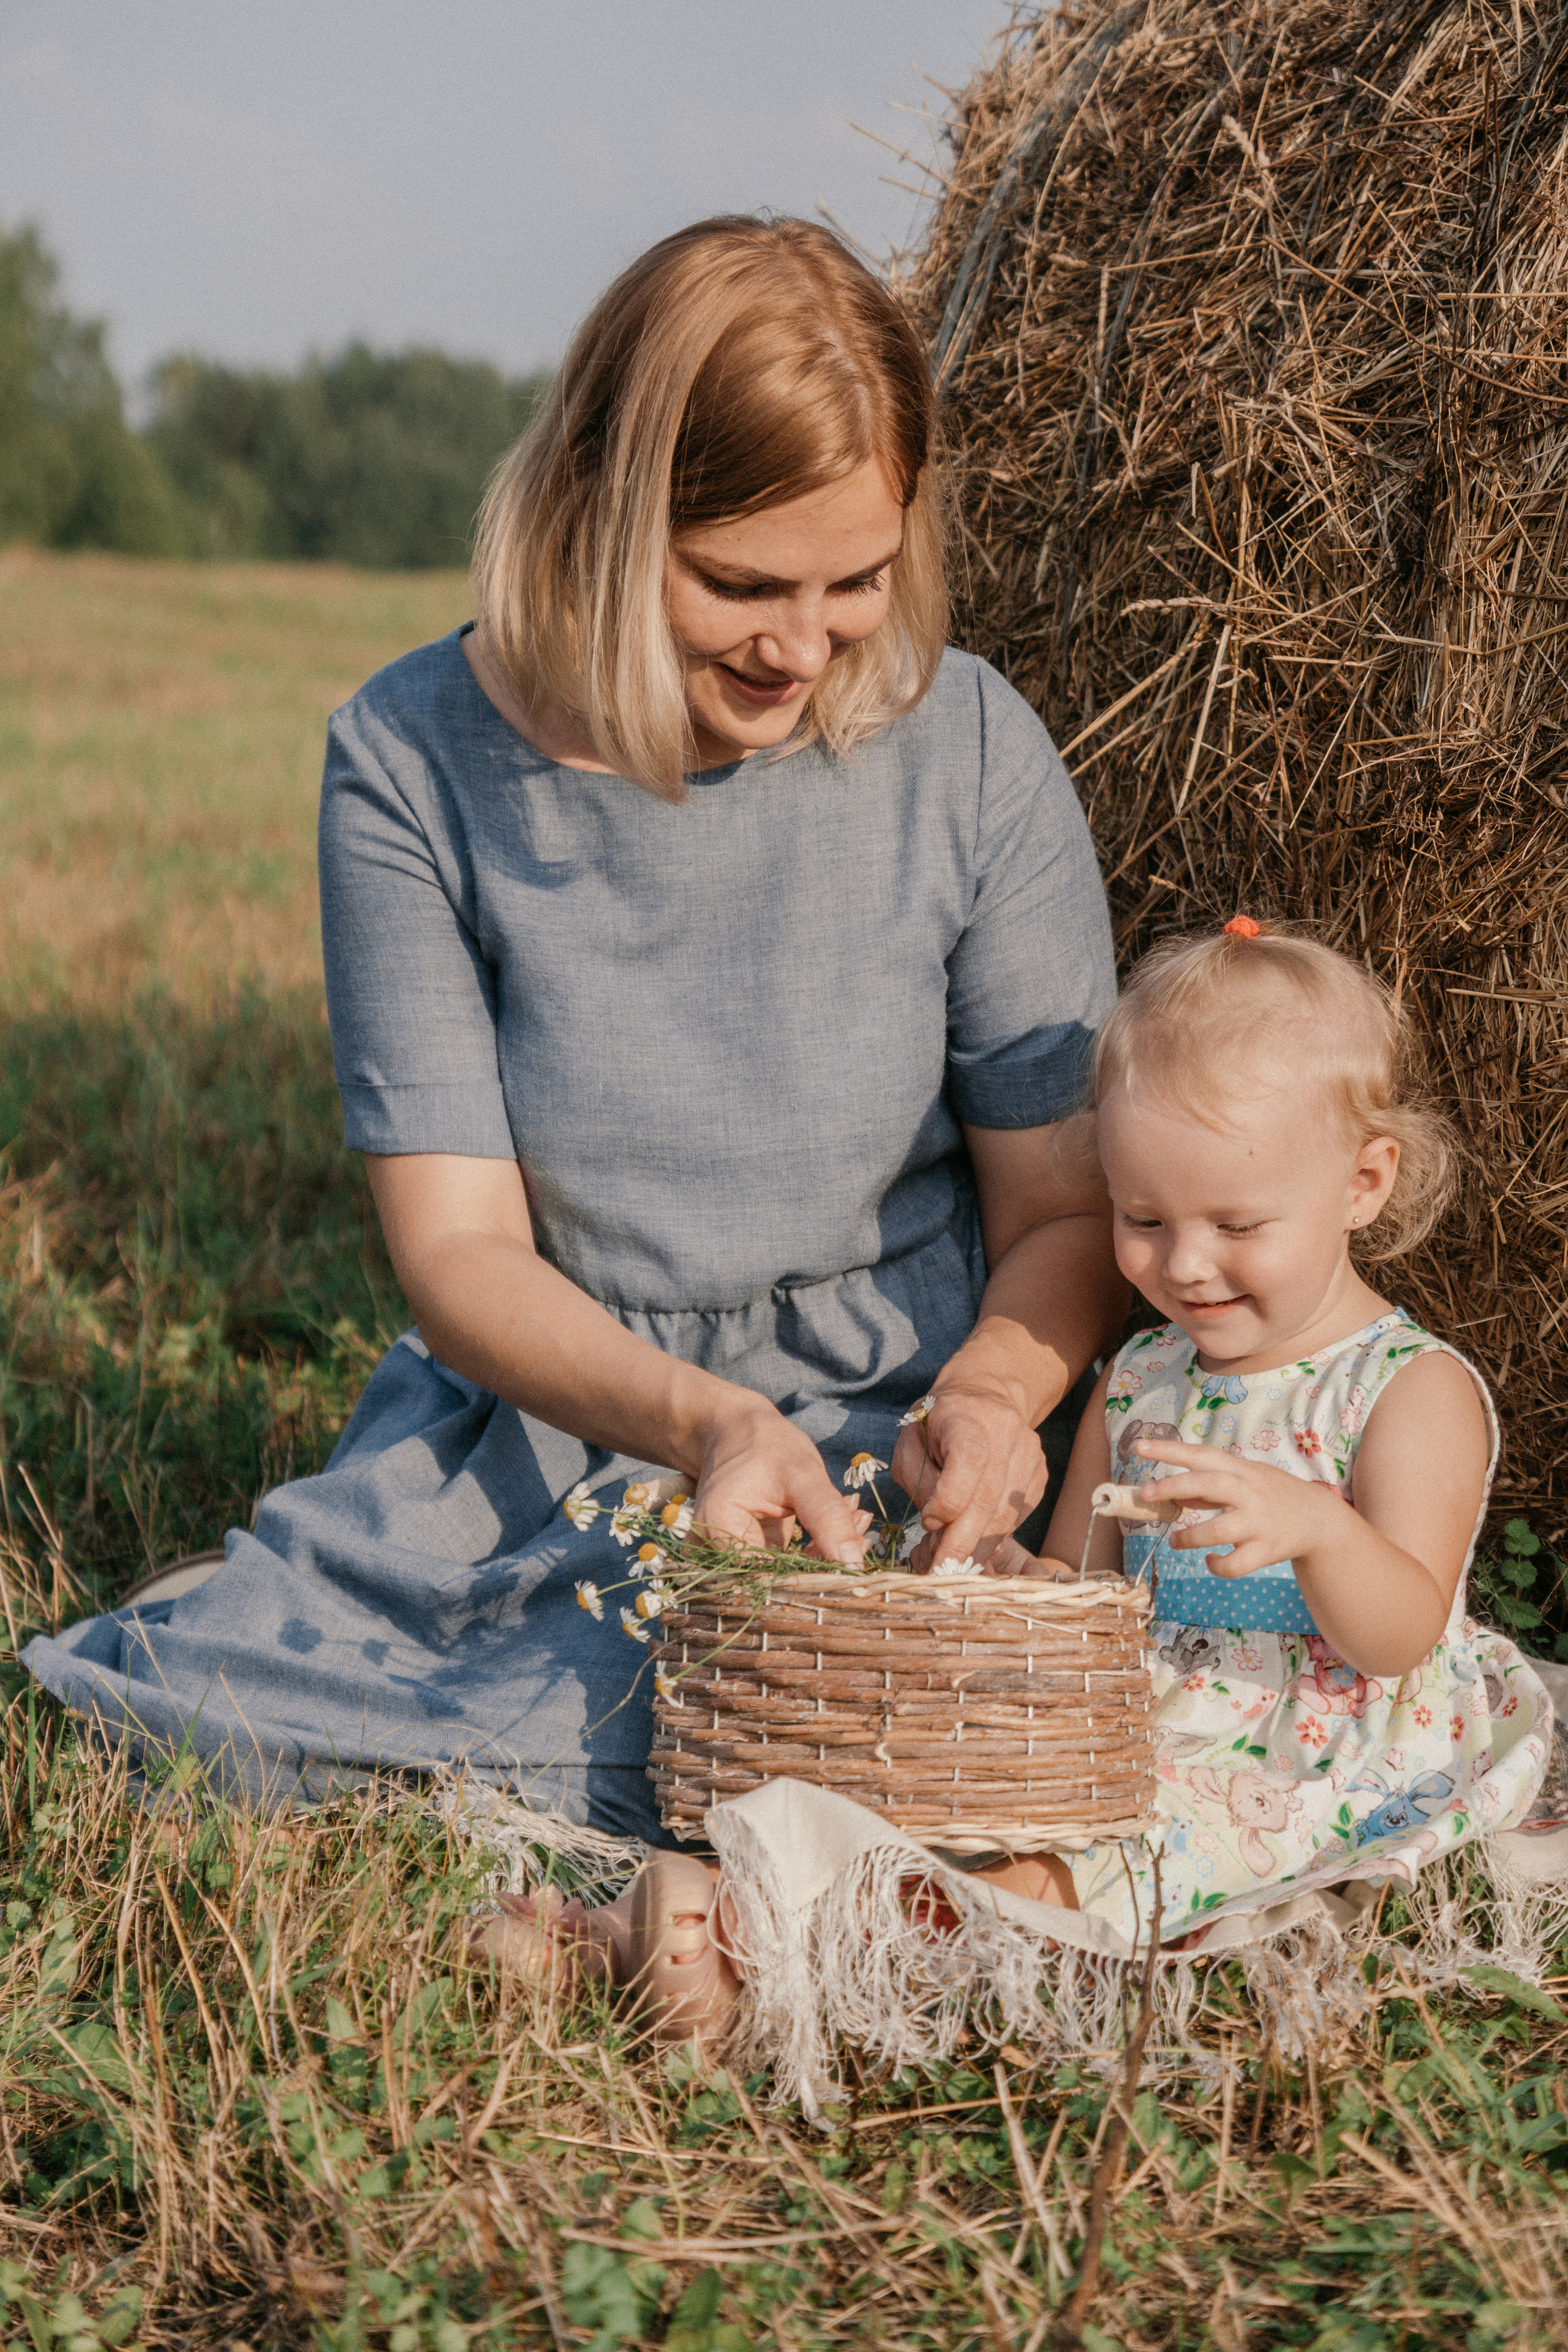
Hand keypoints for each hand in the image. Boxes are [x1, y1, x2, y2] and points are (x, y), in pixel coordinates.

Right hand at [693, 1395, 869, 1564]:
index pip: (773, 1574)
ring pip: (789, 1573)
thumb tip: (854, 1565)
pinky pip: (789, 1562)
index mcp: (719, 1528)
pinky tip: (844, 1523)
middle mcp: (717, 1550)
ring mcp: (733, 1554)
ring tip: (858, 1519)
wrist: (737, 1430)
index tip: (858, 1556)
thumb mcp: (802, 1473)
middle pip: (781, 1577)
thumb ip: (827, 1517)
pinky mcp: (751, 1553)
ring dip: (827, 1552)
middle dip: (828, 1558)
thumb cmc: (765, 1444)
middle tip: (863, 1526)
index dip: (818, 1573)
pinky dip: (818, 1546)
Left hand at [891, 1383, 1046, 1572]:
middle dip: (962, 1544)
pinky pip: (1017, 1517)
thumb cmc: (935, 1425)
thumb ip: (919, 1483)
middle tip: (939, 1573)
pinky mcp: (1039, 1476)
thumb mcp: (910, 1444)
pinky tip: (973, 1544)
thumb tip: (939, 1527)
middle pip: (988, 1499)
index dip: (949, 1500)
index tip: (928, 1522)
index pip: (969, 1460)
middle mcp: (1007, 1432)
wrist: (984, 1398)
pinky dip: (993, 1537)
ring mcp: (1030, 1455)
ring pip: (1006, 1516)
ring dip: (977, 1548)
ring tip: (951, 1564)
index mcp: (968, 1415)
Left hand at [1132, 1440, 1350, 1577]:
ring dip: (1189, 1537)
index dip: (1169, 1449)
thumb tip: (1169, 1491)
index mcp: (1241, 1470)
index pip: (1202, 1454)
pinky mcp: (1267, 1550)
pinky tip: (1211, 1561)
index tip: (1139, 1446)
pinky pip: (1236, 1564)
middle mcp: (1249, 1492)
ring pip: (1218, 1530)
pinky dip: (1218, 1566)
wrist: (1320, 1521)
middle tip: (1147, 1493)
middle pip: (1208, 1484)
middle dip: (1174, 1487)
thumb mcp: (1244, 1479)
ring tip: (1175, 1541)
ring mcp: (1259, 1522)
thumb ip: (1209, 1484)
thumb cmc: (1272, 1496)